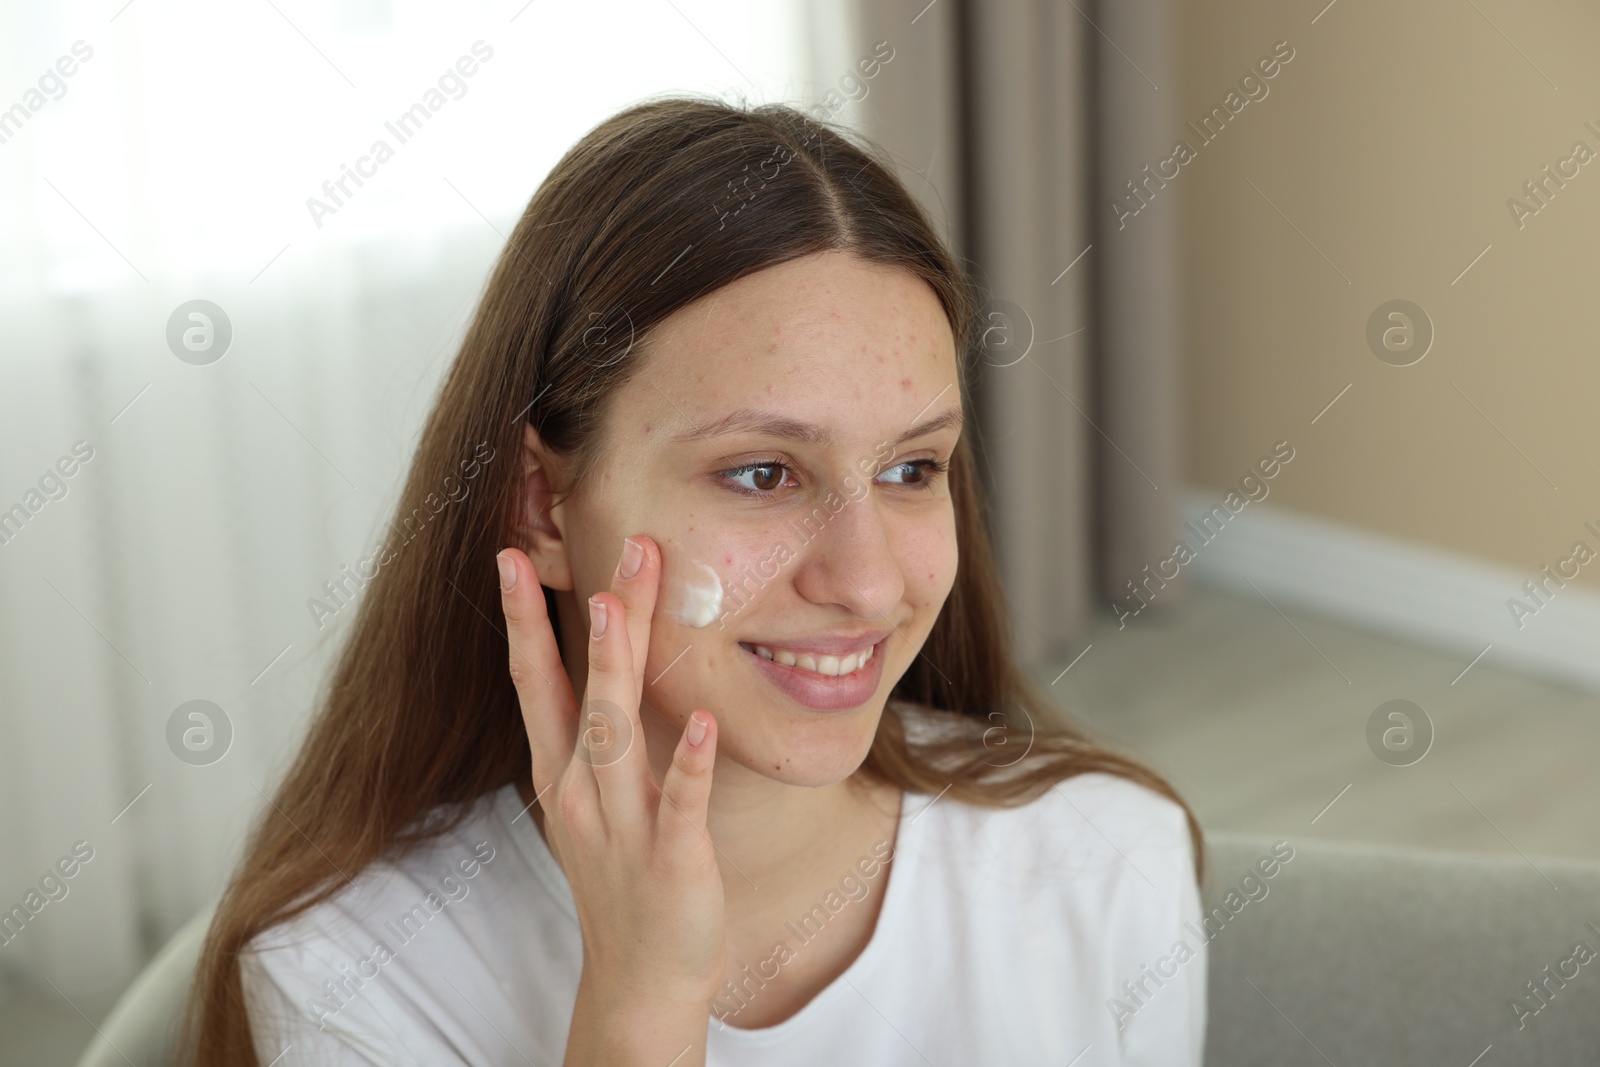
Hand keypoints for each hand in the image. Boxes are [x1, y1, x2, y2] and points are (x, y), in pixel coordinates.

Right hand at [496, 536, 722, 1060]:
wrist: (638, 978)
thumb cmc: (621, 877)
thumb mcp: (591, 797)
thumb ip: (593, 732)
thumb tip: (602, 659)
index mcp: (563, 771)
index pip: (535, 681)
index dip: (523, 618)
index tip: (513, 555)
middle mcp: (583, 790)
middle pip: (581, 689)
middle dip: (594, 617)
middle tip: (615, 547)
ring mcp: (623, 825)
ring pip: (615, 734)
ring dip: (613, 670)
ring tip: (616, 608)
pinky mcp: (671, 859)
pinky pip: (681, 804)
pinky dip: (690, 764)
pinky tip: (704, 723)